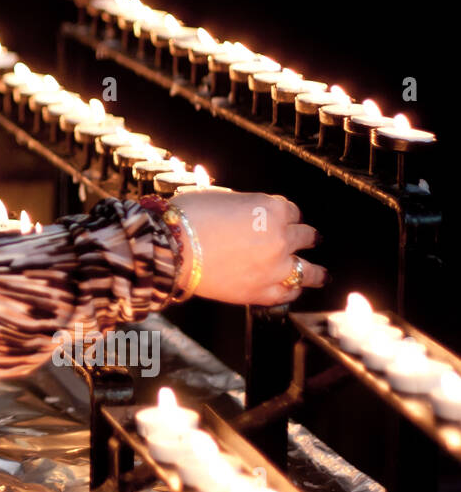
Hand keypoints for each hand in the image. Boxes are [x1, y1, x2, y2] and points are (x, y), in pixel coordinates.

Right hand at [171, 189, 326, 305]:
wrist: (170, 248)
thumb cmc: (188, 218)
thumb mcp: (221, 197)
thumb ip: (246, 206)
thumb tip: (249, 215)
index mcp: (271, 209)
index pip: (291, 210)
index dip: (287, 215)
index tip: (286, 219)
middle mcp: (281, 237)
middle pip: (305, 236)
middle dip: (305, 237)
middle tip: (308, 240)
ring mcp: (275, 267)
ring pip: (308, 271)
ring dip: (316, 271)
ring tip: (321, 274)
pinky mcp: (261, 292)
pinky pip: (288, 293)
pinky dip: (291, 291)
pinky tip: (292, 289)